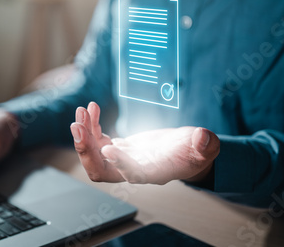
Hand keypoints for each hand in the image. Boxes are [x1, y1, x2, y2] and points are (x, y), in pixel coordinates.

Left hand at [70, 102, 219, 184]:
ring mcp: (122, 159)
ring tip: (81, 112)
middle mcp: (133, 169)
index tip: (109, 147)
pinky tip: (91, 108)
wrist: (185, 151)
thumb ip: (204, 146)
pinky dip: (91, 125)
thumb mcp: (203, 147)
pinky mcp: (118, 148)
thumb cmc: (195, 151)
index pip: (132, 174)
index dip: (119, 163)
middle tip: (77, 127)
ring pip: (94, 155)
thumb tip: (205, 137)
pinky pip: (97, 140)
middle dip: (86, 151)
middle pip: (102, 170)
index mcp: (154, 172)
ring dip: (84, 135)